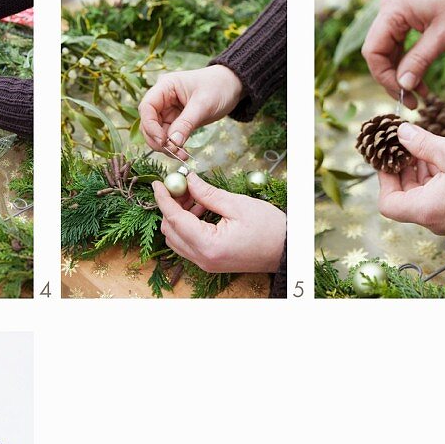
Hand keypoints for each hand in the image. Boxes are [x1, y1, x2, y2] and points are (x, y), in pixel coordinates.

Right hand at [139, 65, 242, 159]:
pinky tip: (183, 153)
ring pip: (157, 132)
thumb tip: (172, 143)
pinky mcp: (176, 121)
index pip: (147, 107)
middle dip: (157, 139)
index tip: (162, 141)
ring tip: (181, 155)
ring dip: (166, 146)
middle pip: (149, 122)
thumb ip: (186, 123)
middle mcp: (163, 99)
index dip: (150, 125)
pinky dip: (174, 146)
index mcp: (165, 86)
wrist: (232, 86)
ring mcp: (168, 111)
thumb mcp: (203, 104)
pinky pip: (169, 136)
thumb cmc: (218, 87)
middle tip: (172, 152)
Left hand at [153, 173, 285, 273]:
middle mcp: (202, 259)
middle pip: (171, 230)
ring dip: (179, 217)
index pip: (175, 219)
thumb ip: (207, 193)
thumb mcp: (237, 205)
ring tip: (194, 197)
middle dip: (171, 207)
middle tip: (182, 186)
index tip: (158, 183)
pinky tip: (201, 210)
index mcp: (208, 245)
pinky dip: (187, 227)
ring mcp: (205, 264)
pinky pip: (187, 244)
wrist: (286, 251)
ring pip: (176, 239)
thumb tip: (187, 179)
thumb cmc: (268, 229)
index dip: (163, 199)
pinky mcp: (210, 263)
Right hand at [362, 0, 444, 108]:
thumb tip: (403, 85)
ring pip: (388, 52)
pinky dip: (408, 63)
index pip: (373, 52)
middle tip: (413, 101)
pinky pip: (399, 45)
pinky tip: (421, 78)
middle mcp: (388, 11)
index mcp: (392, 11)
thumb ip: (420, 60)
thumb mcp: (444, 35)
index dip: (385, 77)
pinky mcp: (405, 17)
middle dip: (393, 79)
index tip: (405, 93)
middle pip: (378, 53)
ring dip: (401, 74)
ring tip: (421, 95)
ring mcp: (395, 14)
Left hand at [377, 123, 444, 233]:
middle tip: (405, 143)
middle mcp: (435, 219)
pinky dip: (437, 176)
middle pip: (405, 197)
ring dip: (421, 170)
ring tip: (425, 144)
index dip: (384, 178)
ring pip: (424, 194)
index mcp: (426, 210)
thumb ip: (421, 143)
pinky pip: (440, 195)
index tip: (388, 156)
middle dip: (404, 169)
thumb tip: (401, 133)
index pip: (388, 203)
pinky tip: (443, 154)